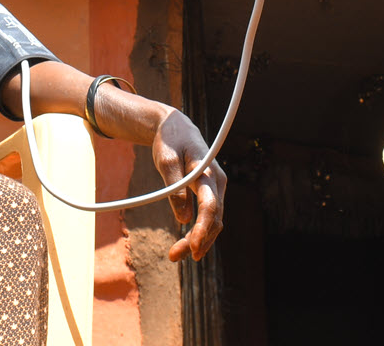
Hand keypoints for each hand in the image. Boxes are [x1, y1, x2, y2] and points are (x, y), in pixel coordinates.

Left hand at [150, 108, 225, 260]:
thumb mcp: (166, 160)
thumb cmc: (170, 141)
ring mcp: (216, 188)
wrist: (176, 127)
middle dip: (198, 240)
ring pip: (213, 221)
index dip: (202, 229)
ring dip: (198, 240)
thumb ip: (174, 188)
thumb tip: (183, 219)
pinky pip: (208, 216)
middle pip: (214, 218)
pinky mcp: (210, 192)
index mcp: (208, 171)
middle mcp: (218, 181)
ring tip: (175, 255)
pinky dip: (199, 231)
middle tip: (174, 256)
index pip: (210, 206)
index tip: (193, 248)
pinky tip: (186, 244)